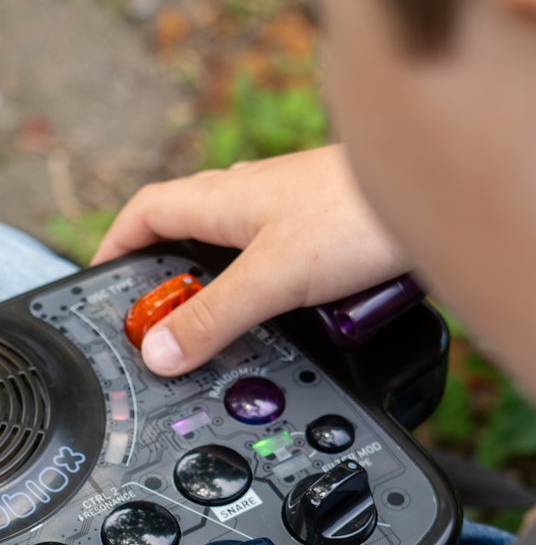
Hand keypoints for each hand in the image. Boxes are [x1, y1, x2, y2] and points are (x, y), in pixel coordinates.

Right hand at [94, 144, 409, 374]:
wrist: (441, 192)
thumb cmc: (359, 213)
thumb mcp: (270, 279)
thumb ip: (212, 319)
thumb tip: (158, 352)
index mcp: (221, 197)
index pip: (143, 213)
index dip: (116, 249)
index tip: (103, 288)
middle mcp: (249, 196)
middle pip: (184, 236)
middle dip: (170, 285)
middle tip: (165, 331)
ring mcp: (287, 211)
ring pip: (232, 253)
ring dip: (222, 292)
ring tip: (228, 333)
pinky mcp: (321, 230)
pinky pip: (274, 265)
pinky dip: (265, 294)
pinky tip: (286, 319)